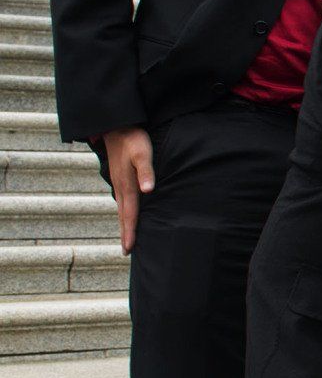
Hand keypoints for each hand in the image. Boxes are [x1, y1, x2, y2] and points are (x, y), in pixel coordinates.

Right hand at [102, 126, 153, 253]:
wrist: (117, 125)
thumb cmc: (133, 139)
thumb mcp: (143, 153)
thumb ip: (147, 171)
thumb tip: (148, 191)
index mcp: (127, 184)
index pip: (130, 213)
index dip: (130, 231)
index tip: (129, 248)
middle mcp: (121, 186)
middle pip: (124, 215)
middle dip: (126, 233)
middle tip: (126, 251)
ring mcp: (119, 181)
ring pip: (122, 208)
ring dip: (124, 224)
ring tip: (127, 238)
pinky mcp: (120, 176)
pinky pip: (123, 199)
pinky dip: (125, 211)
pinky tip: (128, 214)